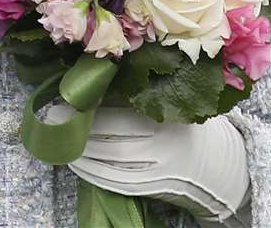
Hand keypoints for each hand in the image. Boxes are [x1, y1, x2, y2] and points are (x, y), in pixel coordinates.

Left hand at [57, 106, 249, 221]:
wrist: (216, 166)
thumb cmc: (182, 128)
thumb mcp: (169, 106)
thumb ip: (138, 96)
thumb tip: (93, 82)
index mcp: (167, 116)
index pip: (123, 111)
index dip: (92, 106)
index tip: (68, 98)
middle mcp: (165, 143)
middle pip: (113, 137)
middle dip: (80, 128)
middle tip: (54, 117)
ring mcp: (160, 168)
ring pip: (113, 161)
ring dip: (82, 152)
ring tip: (60, 141)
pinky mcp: (154, 188)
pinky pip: (118, 183)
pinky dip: (94, 174)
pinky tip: (77, 164)